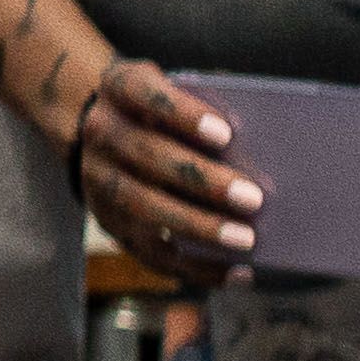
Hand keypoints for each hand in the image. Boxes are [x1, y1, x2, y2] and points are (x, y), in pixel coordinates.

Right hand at [72, 52, 262, 269]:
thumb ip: (206, 106)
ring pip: (144, 206)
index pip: (141, 92)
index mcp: (118, 88)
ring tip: (246, 240)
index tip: (225, 134)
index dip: (180, 113)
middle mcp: (101, 132)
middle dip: (201, 180)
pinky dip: (197, 267)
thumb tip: (261, 144)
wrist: (106, 128)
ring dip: (198, 226)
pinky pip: (150, 252)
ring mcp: (98, 180)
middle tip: (253, 198)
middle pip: (147, 155)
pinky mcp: (109, 221)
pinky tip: (238, 272)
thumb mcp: (173, 89)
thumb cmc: (162, 108)